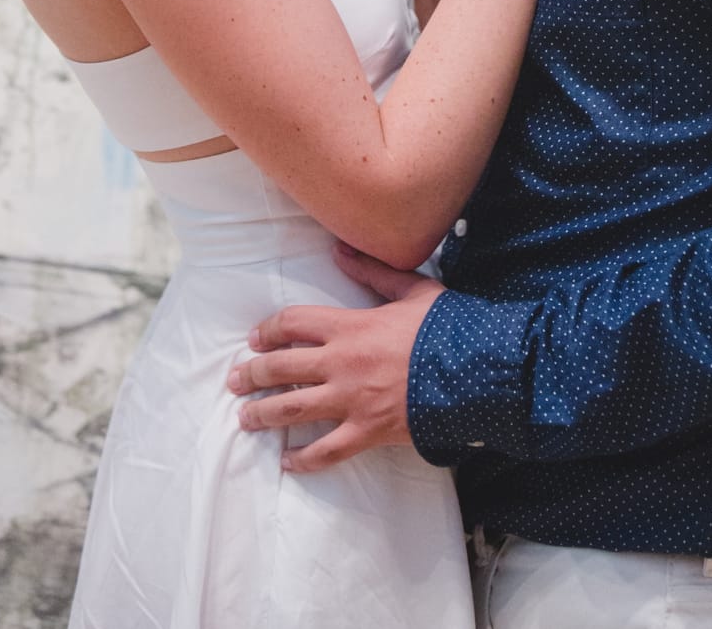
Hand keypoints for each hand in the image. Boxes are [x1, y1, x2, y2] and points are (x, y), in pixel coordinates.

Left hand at [228, 244, 444, 470]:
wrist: (476, 371)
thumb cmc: (445, 327)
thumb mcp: (412, 288)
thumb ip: (373, 272)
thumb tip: (340, 251)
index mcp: (350, 327)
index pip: (294, 324)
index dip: (268, 330)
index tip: (255, 338)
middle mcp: (342, 365)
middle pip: (282, 369)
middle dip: (253, 374)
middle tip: (235, 380)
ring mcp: (352, 402)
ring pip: (294, 411)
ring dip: (264, 414)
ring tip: (245, 417)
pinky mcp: (367, 432)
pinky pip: (326, 451)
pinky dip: (303, 459)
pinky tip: (287, 461)